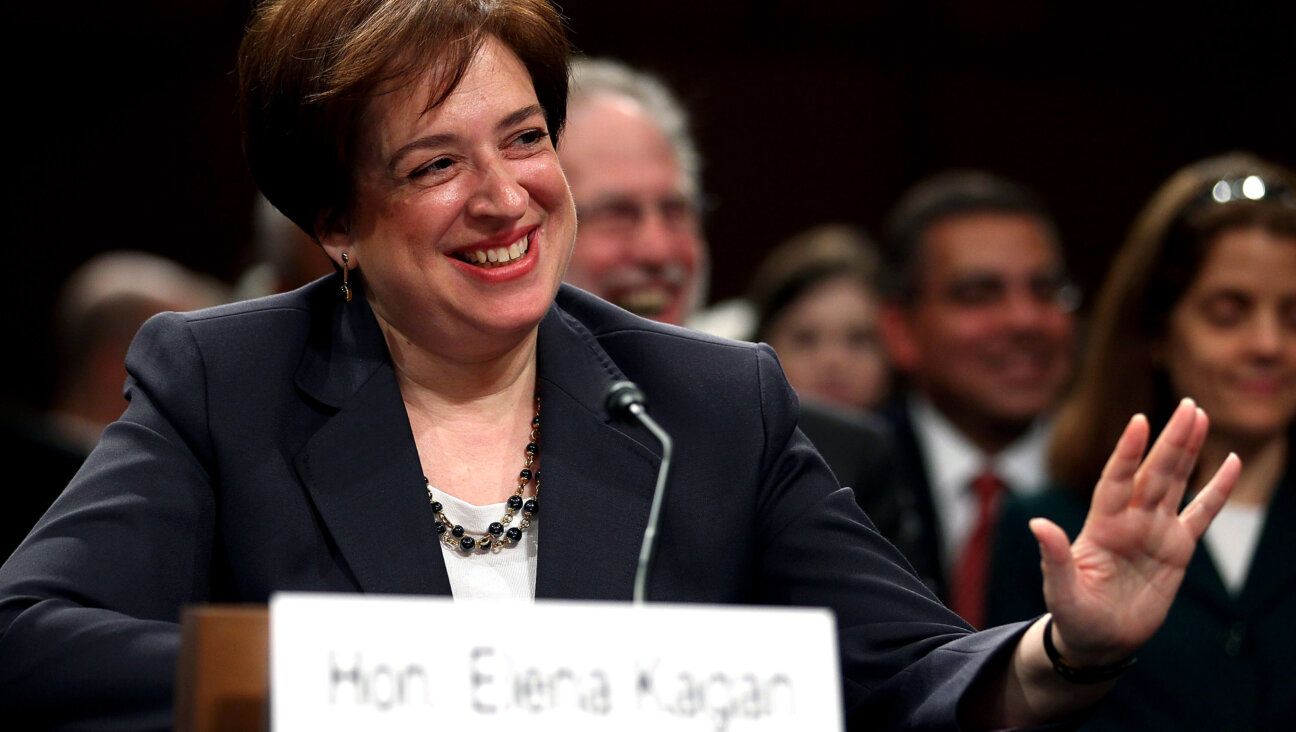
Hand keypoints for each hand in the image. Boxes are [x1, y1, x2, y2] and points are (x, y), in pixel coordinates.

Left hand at [1030, 398, 1239, 665]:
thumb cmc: (1073, 613)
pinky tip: (1230, 463)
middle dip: (1170, 440)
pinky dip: (1217, 490)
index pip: (1116, 480)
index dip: (1127, 453)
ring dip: (1188, 450)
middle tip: (1189, 405)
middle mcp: (1130, 520)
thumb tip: (1037, 524)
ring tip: (1200, 416)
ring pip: (1175, 482)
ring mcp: (1155, 531)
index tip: (1139, 422)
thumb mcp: (1060, 589)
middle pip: (1153, 472)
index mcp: (1101, 526)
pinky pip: (1201, 513)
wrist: (1098, 639)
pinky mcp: (1177, 549)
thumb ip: (1053, 557)